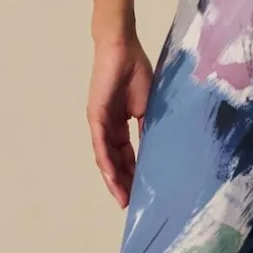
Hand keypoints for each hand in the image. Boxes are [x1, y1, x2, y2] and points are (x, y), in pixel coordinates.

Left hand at [86, 36, 152, 208]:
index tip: (142, 194)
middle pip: (115, 162)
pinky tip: (112, 177)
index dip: (134, 175)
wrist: (122, 48)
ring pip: (106, 158)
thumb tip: (157, 152)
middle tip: (132, 205)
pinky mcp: (96, 116)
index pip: (128, 156)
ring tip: (123, 199)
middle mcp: (108, 128)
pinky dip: (106, 161)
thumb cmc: (136, 71)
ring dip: (114, 179)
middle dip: (123, 184)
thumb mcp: (149, 107)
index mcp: (121, 125)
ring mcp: (100, 123)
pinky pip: (100, 144)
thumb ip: (149, 129)